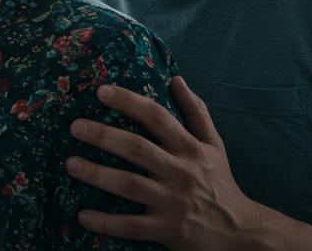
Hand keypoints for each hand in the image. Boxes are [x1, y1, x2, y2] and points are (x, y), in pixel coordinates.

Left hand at [65, 76, 267, 249]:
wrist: (240, 232)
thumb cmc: (221, 183)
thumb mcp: (215, 145)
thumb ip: (196, 112)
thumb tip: (176, 80)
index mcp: (191, 149)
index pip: (157, 117)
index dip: (129, 102)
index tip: (102, 91)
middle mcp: (181, 172)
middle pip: (137, 149)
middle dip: (103, 136)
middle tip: (75, 126)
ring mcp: (173, 203)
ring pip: (129, 186)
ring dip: (97, 174)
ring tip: (70, 164)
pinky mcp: (167, 230)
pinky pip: (131, 226)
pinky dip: (106, 222)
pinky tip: (82, 215)